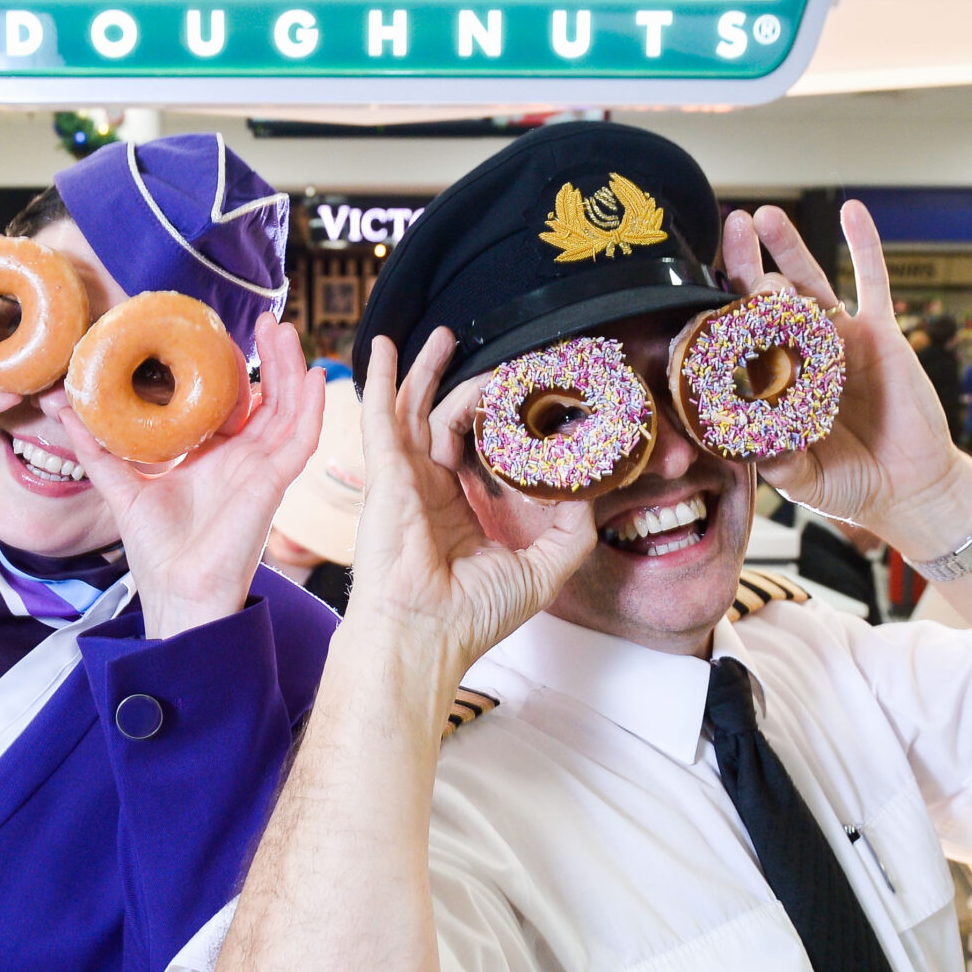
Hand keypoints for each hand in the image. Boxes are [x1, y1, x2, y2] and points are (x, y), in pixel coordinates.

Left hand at [52, 316, 328, 638]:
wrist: (175, 594)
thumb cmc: (158, 553)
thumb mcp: (122, 489)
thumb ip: (99, 451)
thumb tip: (64, 411)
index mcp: (216, 459)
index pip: (238, 406)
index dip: (242, 370)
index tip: (229, 335)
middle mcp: (245, 462)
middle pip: (269, 399)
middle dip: (271, 358)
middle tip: (265, 319)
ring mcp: (262, 472)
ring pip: (289, 411)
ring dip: (291, 370)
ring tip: (286, 333)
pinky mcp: (273, 485)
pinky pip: (300, 442)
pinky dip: (310, 409)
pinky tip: (312, 377)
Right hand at [346, 329, 593, 682]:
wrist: (425, 634)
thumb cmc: (469, 616)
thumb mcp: (541, 572)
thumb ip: (570, 533)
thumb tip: (590, 493)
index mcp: (459, 513)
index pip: (480, 453)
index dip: (503, 425)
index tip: (530, 404)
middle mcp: (429, 491)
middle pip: (446, 422)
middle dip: (468, 386)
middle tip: (497, 363)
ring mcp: (404, 479)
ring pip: (417, 410)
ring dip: (428, 370)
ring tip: (447, 336)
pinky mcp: (385, 472)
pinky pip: (381, 414)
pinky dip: (382, 378)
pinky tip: (386, 346)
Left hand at [735, 201, 971, 558]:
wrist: (910, 488)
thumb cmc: (851, 485)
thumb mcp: (807, 482)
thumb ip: (781, 465)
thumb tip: (751, 450)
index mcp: (775, 386)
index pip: (738, 341)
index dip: (719, 314)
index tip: (695, 290)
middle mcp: (801, 355)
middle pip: (766, 301)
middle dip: (744, 264)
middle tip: (729, 228)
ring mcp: (839, 340)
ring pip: (810, 283)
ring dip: (789, 247)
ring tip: (765, 216)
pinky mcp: (881, 333)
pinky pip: (873, 281)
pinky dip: (864, 245)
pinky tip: (852, 211)